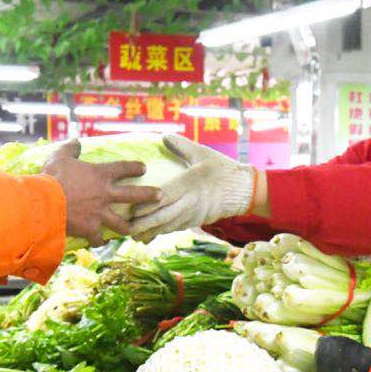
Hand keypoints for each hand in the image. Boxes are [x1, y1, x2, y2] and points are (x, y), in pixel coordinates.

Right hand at [39, 140, 158, 242]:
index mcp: (100, 175)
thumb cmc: (52, 177)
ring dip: (128, 227)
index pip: (123, 168)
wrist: (44, 203)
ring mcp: (99, 214)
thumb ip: (70, 148)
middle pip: (133, 195)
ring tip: (134, 230)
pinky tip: (101, 242)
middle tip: (160, 196)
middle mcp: (105, 195)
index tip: (143, 168)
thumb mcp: (60, 156)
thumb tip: (76, 142)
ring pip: (121, 223)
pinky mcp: (90, 229)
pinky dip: (99, 241)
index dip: (135, 167)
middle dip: (149, 195)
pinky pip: (98, 238)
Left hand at [129, 134, 255, 238]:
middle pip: (164, 217)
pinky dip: (160, 232)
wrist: (245, 190)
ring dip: (150, 232)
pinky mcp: (196, 221)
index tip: (133, 208)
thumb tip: (164, 136)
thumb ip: (182, 146)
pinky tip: (147, 235)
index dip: (148, 204)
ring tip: (132, 235)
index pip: (166, 196)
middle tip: (126, 228)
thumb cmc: (222, 169)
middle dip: (144, 224)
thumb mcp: (202, 154)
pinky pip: (175, 228)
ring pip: (168, 226)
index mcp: (191, 184)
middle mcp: (191, 202)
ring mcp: (194, 214)